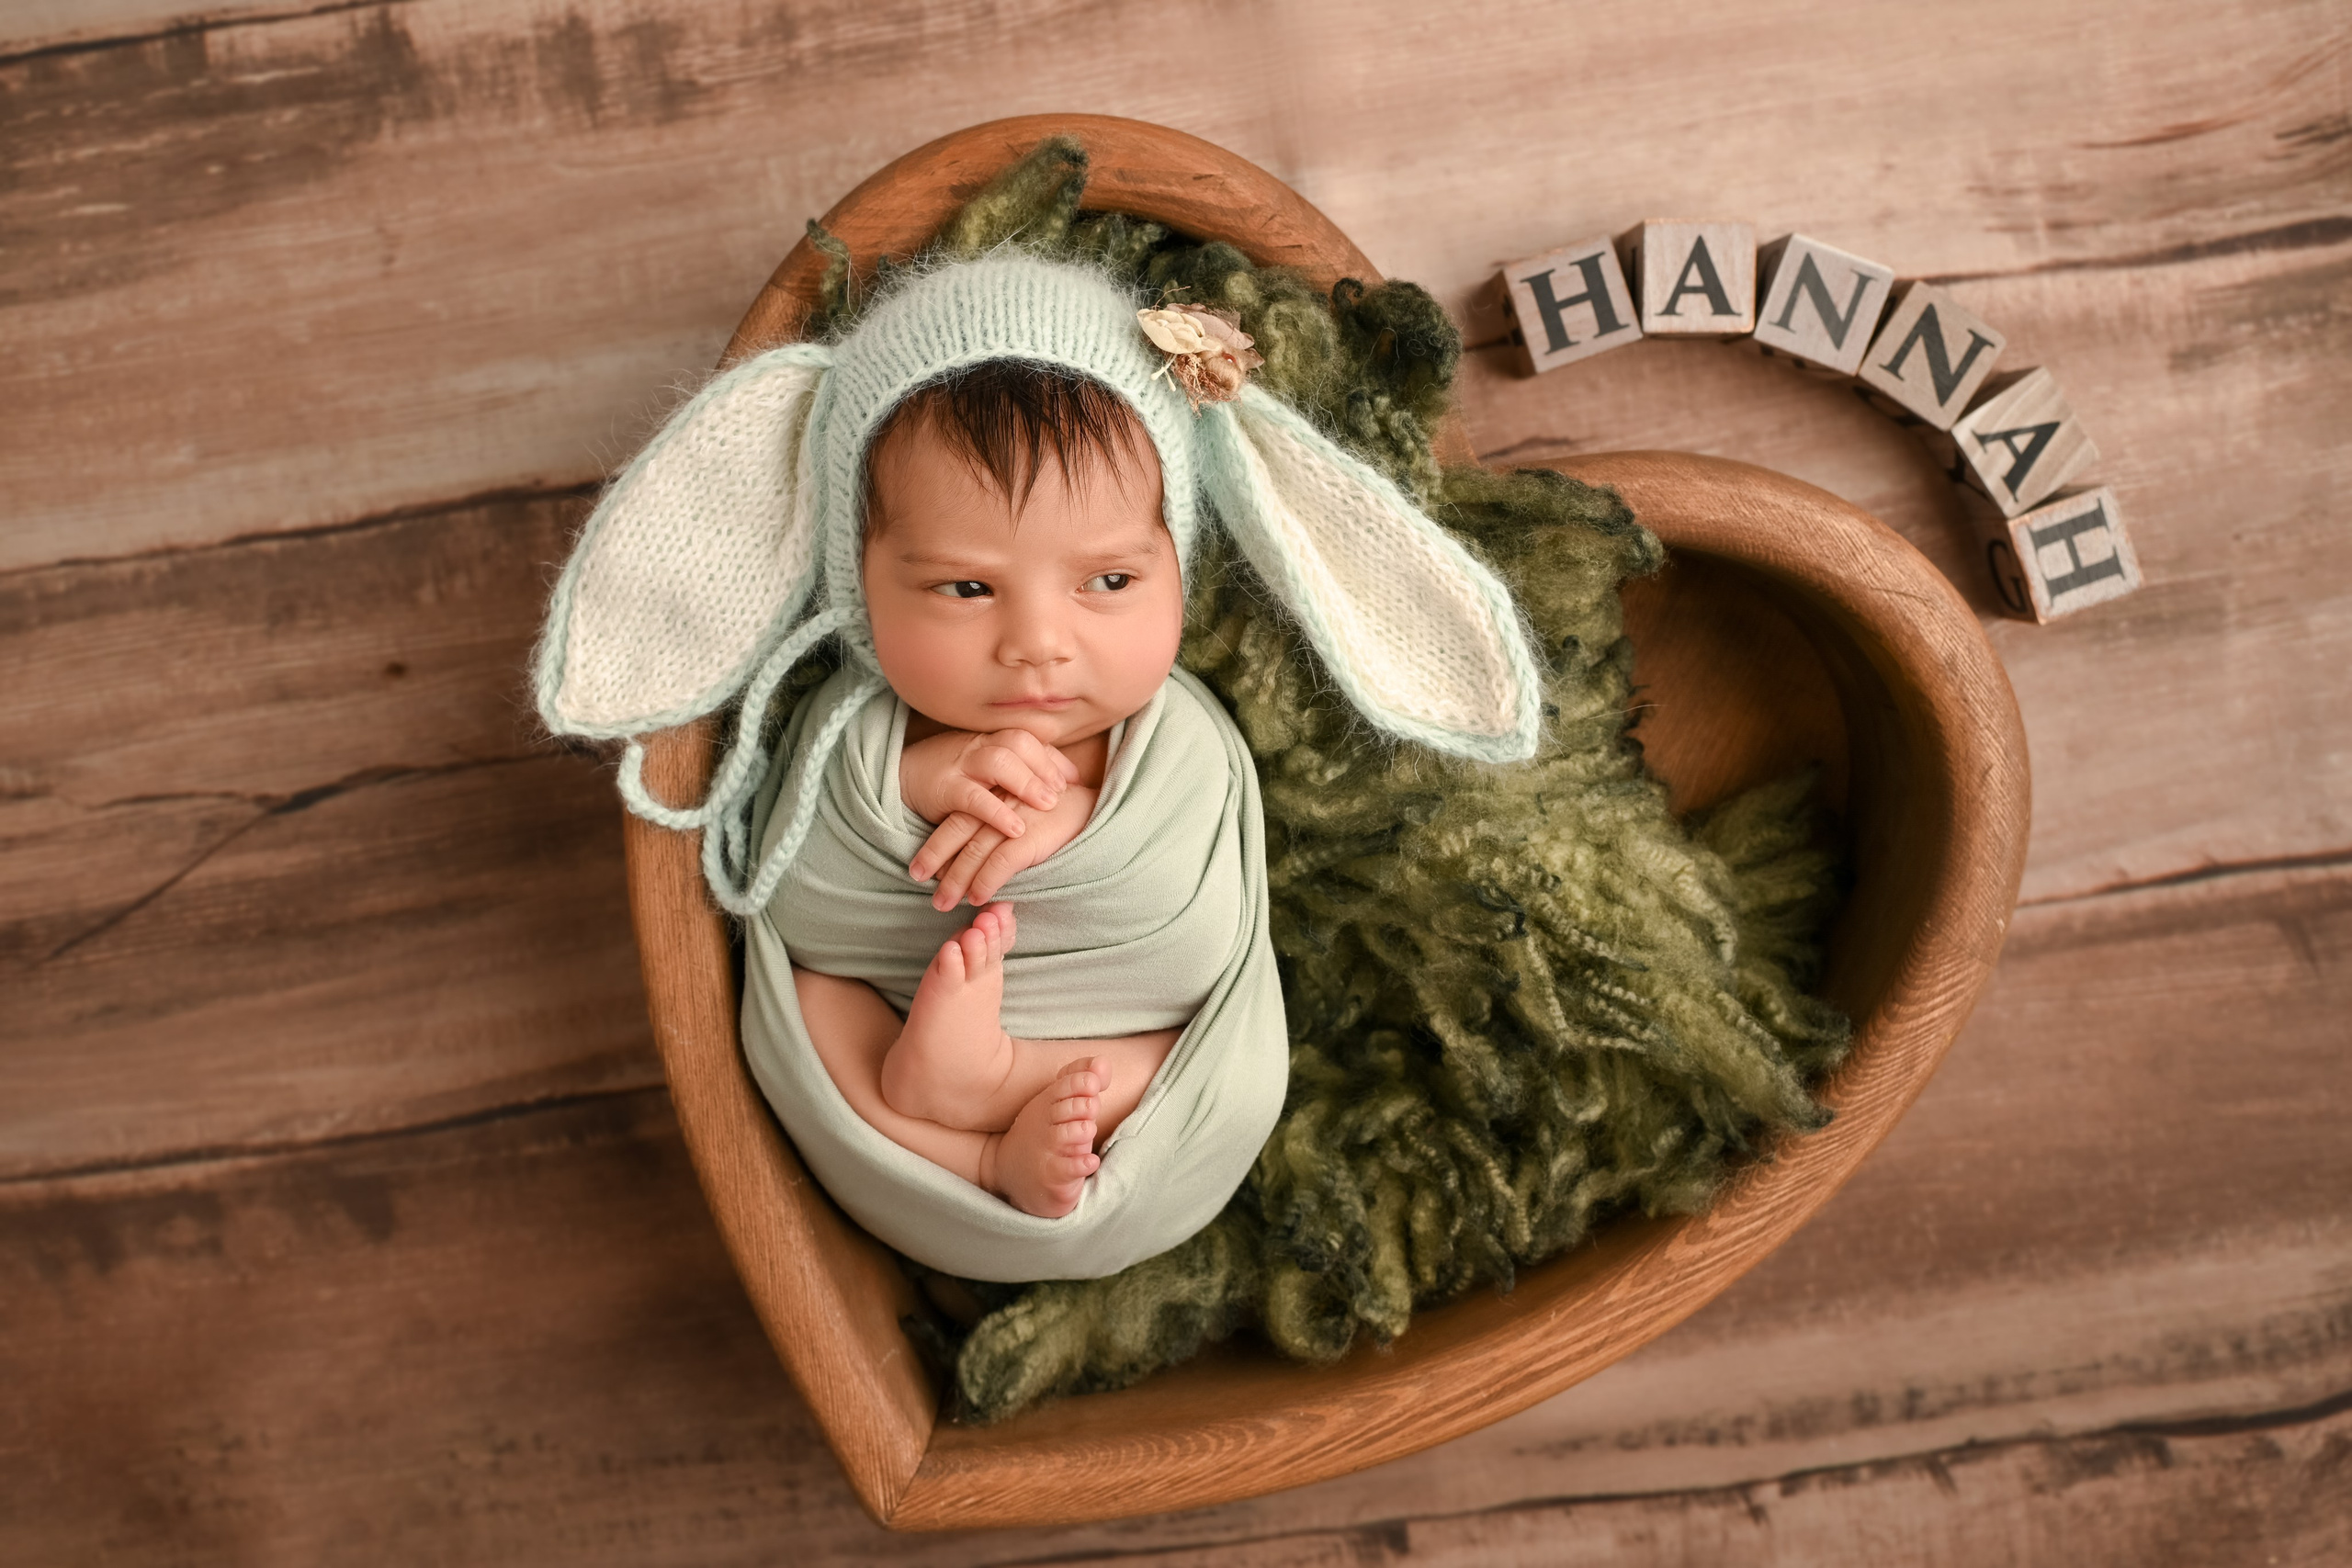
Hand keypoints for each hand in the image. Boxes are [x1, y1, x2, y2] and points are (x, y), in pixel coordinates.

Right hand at [899, 728, 1080, 840]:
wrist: (901, 776)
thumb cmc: (952, 775)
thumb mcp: (984, 767)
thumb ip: (1016, 769)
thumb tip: (1062, 779)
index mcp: (990, 740)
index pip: (1029, 739)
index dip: (1053, 757)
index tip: (1073, 778)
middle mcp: (977, 747)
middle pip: (1018, 742)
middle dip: (1044, 765)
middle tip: (1063, 791)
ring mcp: (960, 765)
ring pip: (998, 762)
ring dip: (1027, 783)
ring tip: (1048, 805)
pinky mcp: (944, 789)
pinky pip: (974, 798)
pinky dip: (996, 812)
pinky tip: (1015, 828)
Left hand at [911, 783, 1098, 909]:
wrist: (1096, 807)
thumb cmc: (1061, 810)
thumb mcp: (1023, 807)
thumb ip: (1001, 820)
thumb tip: (976, 852)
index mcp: (995, 793)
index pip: (958, 817)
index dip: (937, 842)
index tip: (921, 865)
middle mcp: (1000, 803)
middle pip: (957, 831)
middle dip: (935, 858)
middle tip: (917, 880)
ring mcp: (1014, 819)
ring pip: (974, 851)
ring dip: (955, 880)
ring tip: (942, 903)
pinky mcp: (1031, 837)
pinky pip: (999, 862)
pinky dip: (985, 882)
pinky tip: (976, 899)